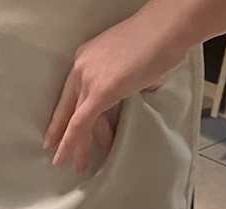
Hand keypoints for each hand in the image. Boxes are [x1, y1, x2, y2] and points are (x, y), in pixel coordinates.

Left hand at [45, 8, 182, 172]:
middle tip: (57, 154)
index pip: (71, 93)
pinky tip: (68, 157)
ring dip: (77, 145)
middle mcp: (82, 67)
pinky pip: (80, 123)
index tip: (56, 133)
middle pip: (69, 108)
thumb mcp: (131, 61)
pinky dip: (72, 142)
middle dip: (63, 134)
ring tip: (78, 165)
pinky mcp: (100, 91)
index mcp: (88, 57)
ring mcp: (89, 78)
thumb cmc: (160, 39)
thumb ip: (126, 78)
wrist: (169, 26)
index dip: (63, 116)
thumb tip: (139, 86)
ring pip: (76, 119)